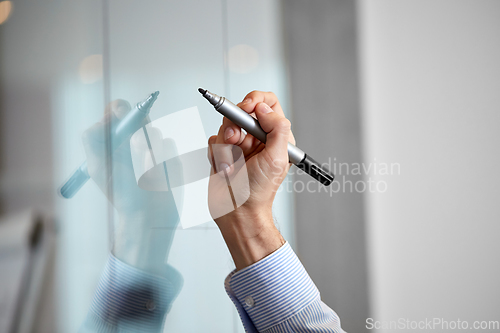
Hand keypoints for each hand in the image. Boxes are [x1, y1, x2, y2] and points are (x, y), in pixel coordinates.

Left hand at [82, 99, 179, 276]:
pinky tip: (159, 177)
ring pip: (155, 133)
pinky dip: (163, 160)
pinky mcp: (172, 155)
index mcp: (116, 139)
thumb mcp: (98, 167)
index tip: (122, 116)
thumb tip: (107, 118)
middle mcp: (135, 139)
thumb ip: (94, 138)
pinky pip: (170, 147)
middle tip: (136, 149)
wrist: (147, 216)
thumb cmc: (121, 194)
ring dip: (149, 151)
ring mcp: (155, 147)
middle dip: (137, 132)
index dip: (121, 109)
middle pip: (140, 117)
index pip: (118, 111)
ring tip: (145, 173)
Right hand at [208, 91, 293, 269]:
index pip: (268, 103)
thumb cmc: (258, 192)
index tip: (247, 108)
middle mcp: (258, 138)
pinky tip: (225, 169)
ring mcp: (240, 144)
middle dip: (235, 126)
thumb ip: (276, 129)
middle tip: (235, 140)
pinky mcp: (223, 152)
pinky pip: (214, 140)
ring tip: (231, 164)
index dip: (256, 100)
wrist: (237, 212)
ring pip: (225, 126)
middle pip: (242, 111)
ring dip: (226, 146)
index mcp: (276, 136)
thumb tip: (263, 109)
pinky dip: (217, 155)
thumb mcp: (276, 159)